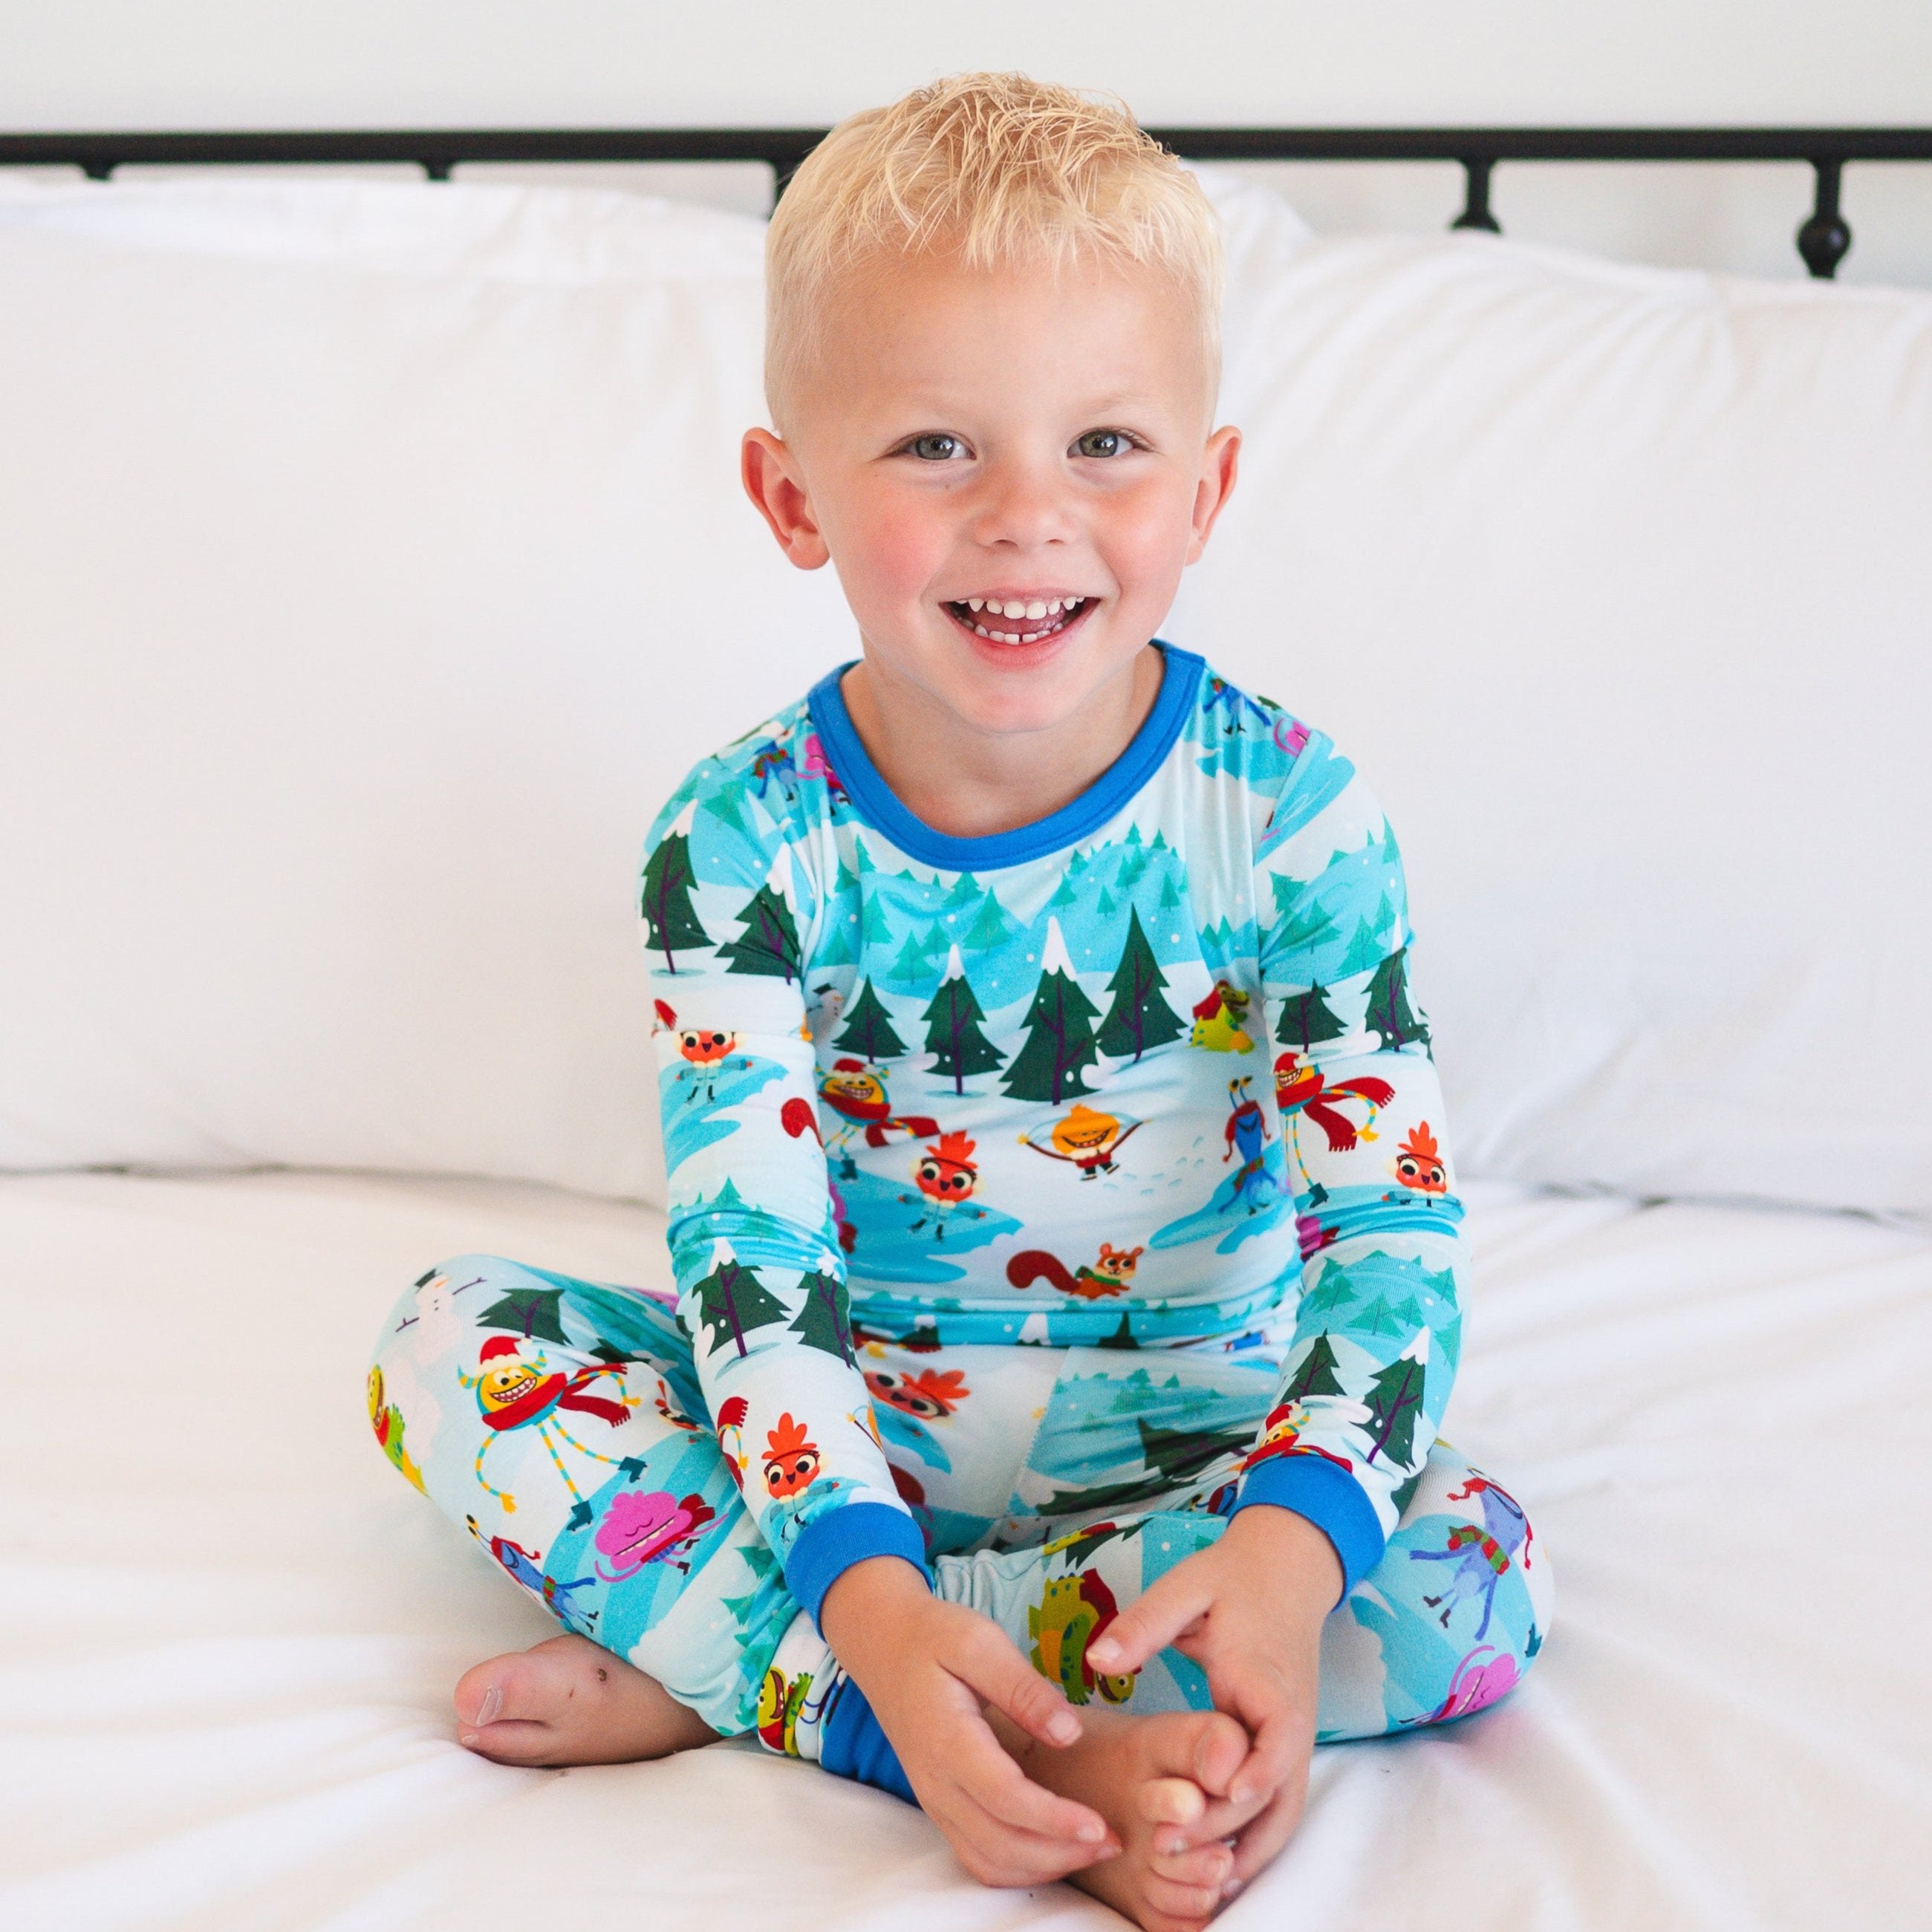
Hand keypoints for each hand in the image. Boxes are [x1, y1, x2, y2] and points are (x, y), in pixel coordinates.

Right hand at [819, 1556, 1122, 1886]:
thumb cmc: (935, 1636)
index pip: (1005, 1798)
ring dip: (1043, 1866)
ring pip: (988, 1861)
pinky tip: (1054, 1847)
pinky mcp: (940, 1805)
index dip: (1055, 1819)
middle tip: (1114, 1841)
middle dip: (1061, 1853)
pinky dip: (1018, 1867)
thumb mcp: (980, 1642)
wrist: (882, 1644)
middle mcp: (937, 1782)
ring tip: (1093, 1847)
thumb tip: (1069, 1733)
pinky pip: (977, 1855)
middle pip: (1001, 1844)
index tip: (1101, 1825)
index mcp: (947, 1740)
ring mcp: (935, 1800)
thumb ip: (1024, 1688)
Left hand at [1083, 1505, 1340, 1888]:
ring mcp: (1293, 1736)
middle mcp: (1289, 1714)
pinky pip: (1279, 1804)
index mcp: (1265, 1674)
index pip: (1279, 1732)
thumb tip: (1097, 1660)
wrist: (1285, 1568)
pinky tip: (1218, 1867)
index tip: (1223, 1799)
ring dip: (1249, 1848)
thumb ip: (1144, 1624)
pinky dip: (1256, 1839)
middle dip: (1230, 1826)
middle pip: (1278, 1789)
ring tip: (1198, 1883)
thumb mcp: (1185, 1588)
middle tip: (1168, 1848)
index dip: (1256, 1771)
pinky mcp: (1285, 1746)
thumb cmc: (1230, 1578)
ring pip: (1285, 1809)